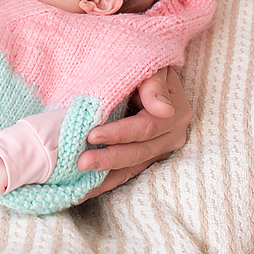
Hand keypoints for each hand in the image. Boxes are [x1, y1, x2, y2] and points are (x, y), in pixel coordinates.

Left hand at [77, 66, 190, 200]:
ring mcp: (160, 149)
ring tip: (79, 187)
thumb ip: (154, 84)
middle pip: (138, 152)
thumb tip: (163, 108)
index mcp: (175, 112)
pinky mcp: (146, 158)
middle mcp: (171, 136)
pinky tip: (85, 190)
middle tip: (81, 162)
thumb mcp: (151, 66)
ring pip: (132, 168)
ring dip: (105, 178)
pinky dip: (106, 182)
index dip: (119, 133)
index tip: (92, 134)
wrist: (145, 69)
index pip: (145, 127)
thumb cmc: (144, 63)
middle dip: (109, 159)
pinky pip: (127, 174)